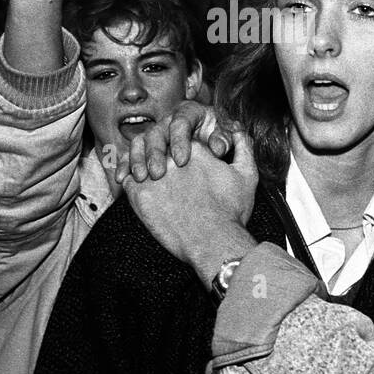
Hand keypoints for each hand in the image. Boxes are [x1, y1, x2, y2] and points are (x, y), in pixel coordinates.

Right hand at [114, 100, 232, 183]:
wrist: (212, 157)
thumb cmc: (221, 144)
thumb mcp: (227, 139)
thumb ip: (225, 139)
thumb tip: (218, 147)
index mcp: (189, 113)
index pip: (180, 122)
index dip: (179, 141)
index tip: (182, 161)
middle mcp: (169, 122)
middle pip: (156, 132)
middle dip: (156, 153)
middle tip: (159, 173)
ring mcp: (155, 135)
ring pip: (140, 142)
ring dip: (138, 160)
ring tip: (141, 177)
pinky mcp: (145, 150)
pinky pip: (129, 155)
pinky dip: (124, 165)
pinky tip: (122, 179)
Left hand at [122, 131, 258, 281]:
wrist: (214, 241)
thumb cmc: (231, 212)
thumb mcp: (247, 174)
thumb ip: (243, 147)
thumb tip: (236, 131)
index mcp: (194, 147)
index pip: (176, 137)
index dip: (174, 148)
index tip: (175, 161)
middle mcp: (171, 156)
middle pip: (154, 146)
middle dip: (153, 154)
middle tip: (156, 170)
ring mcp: (153, 174)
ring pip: (136, 160)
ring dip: (137, 165)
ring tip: (144, 179)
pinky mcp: (140, 195)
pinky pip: (125, 180)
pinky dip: (127, 181)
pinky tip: (133, 189)